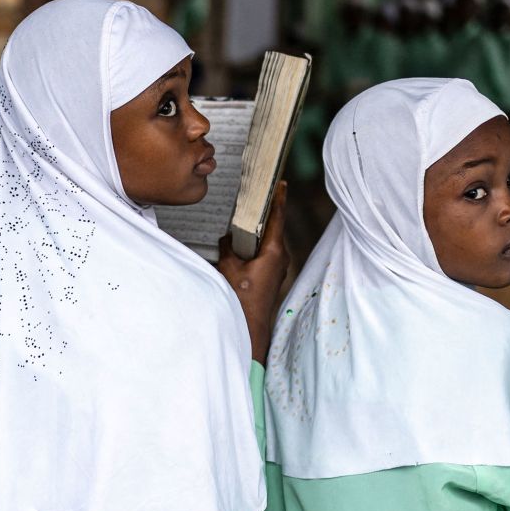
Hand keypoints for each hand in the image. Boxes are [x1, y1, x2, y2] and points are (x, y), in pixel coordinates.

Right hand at [217, 182, 290, 363]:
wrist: (249, 327)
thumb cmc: (241, 298)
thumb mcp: (229, 267)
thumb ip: (228, 248)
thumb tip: (228, 238)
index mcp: (275, 251)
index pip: (278, 217)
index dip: (278, 198)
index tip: (281, 182)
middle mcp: (281, 257)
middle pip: (275, 226)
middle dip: (267, 210)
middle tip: (260, 192)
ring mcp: (278, 267)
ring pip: (270, 239)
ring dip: (262, 227)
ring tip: (250, 213)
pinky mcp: (272, 275)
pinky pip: (267, 251)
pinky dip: (259, 241)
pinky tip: (246, 239)